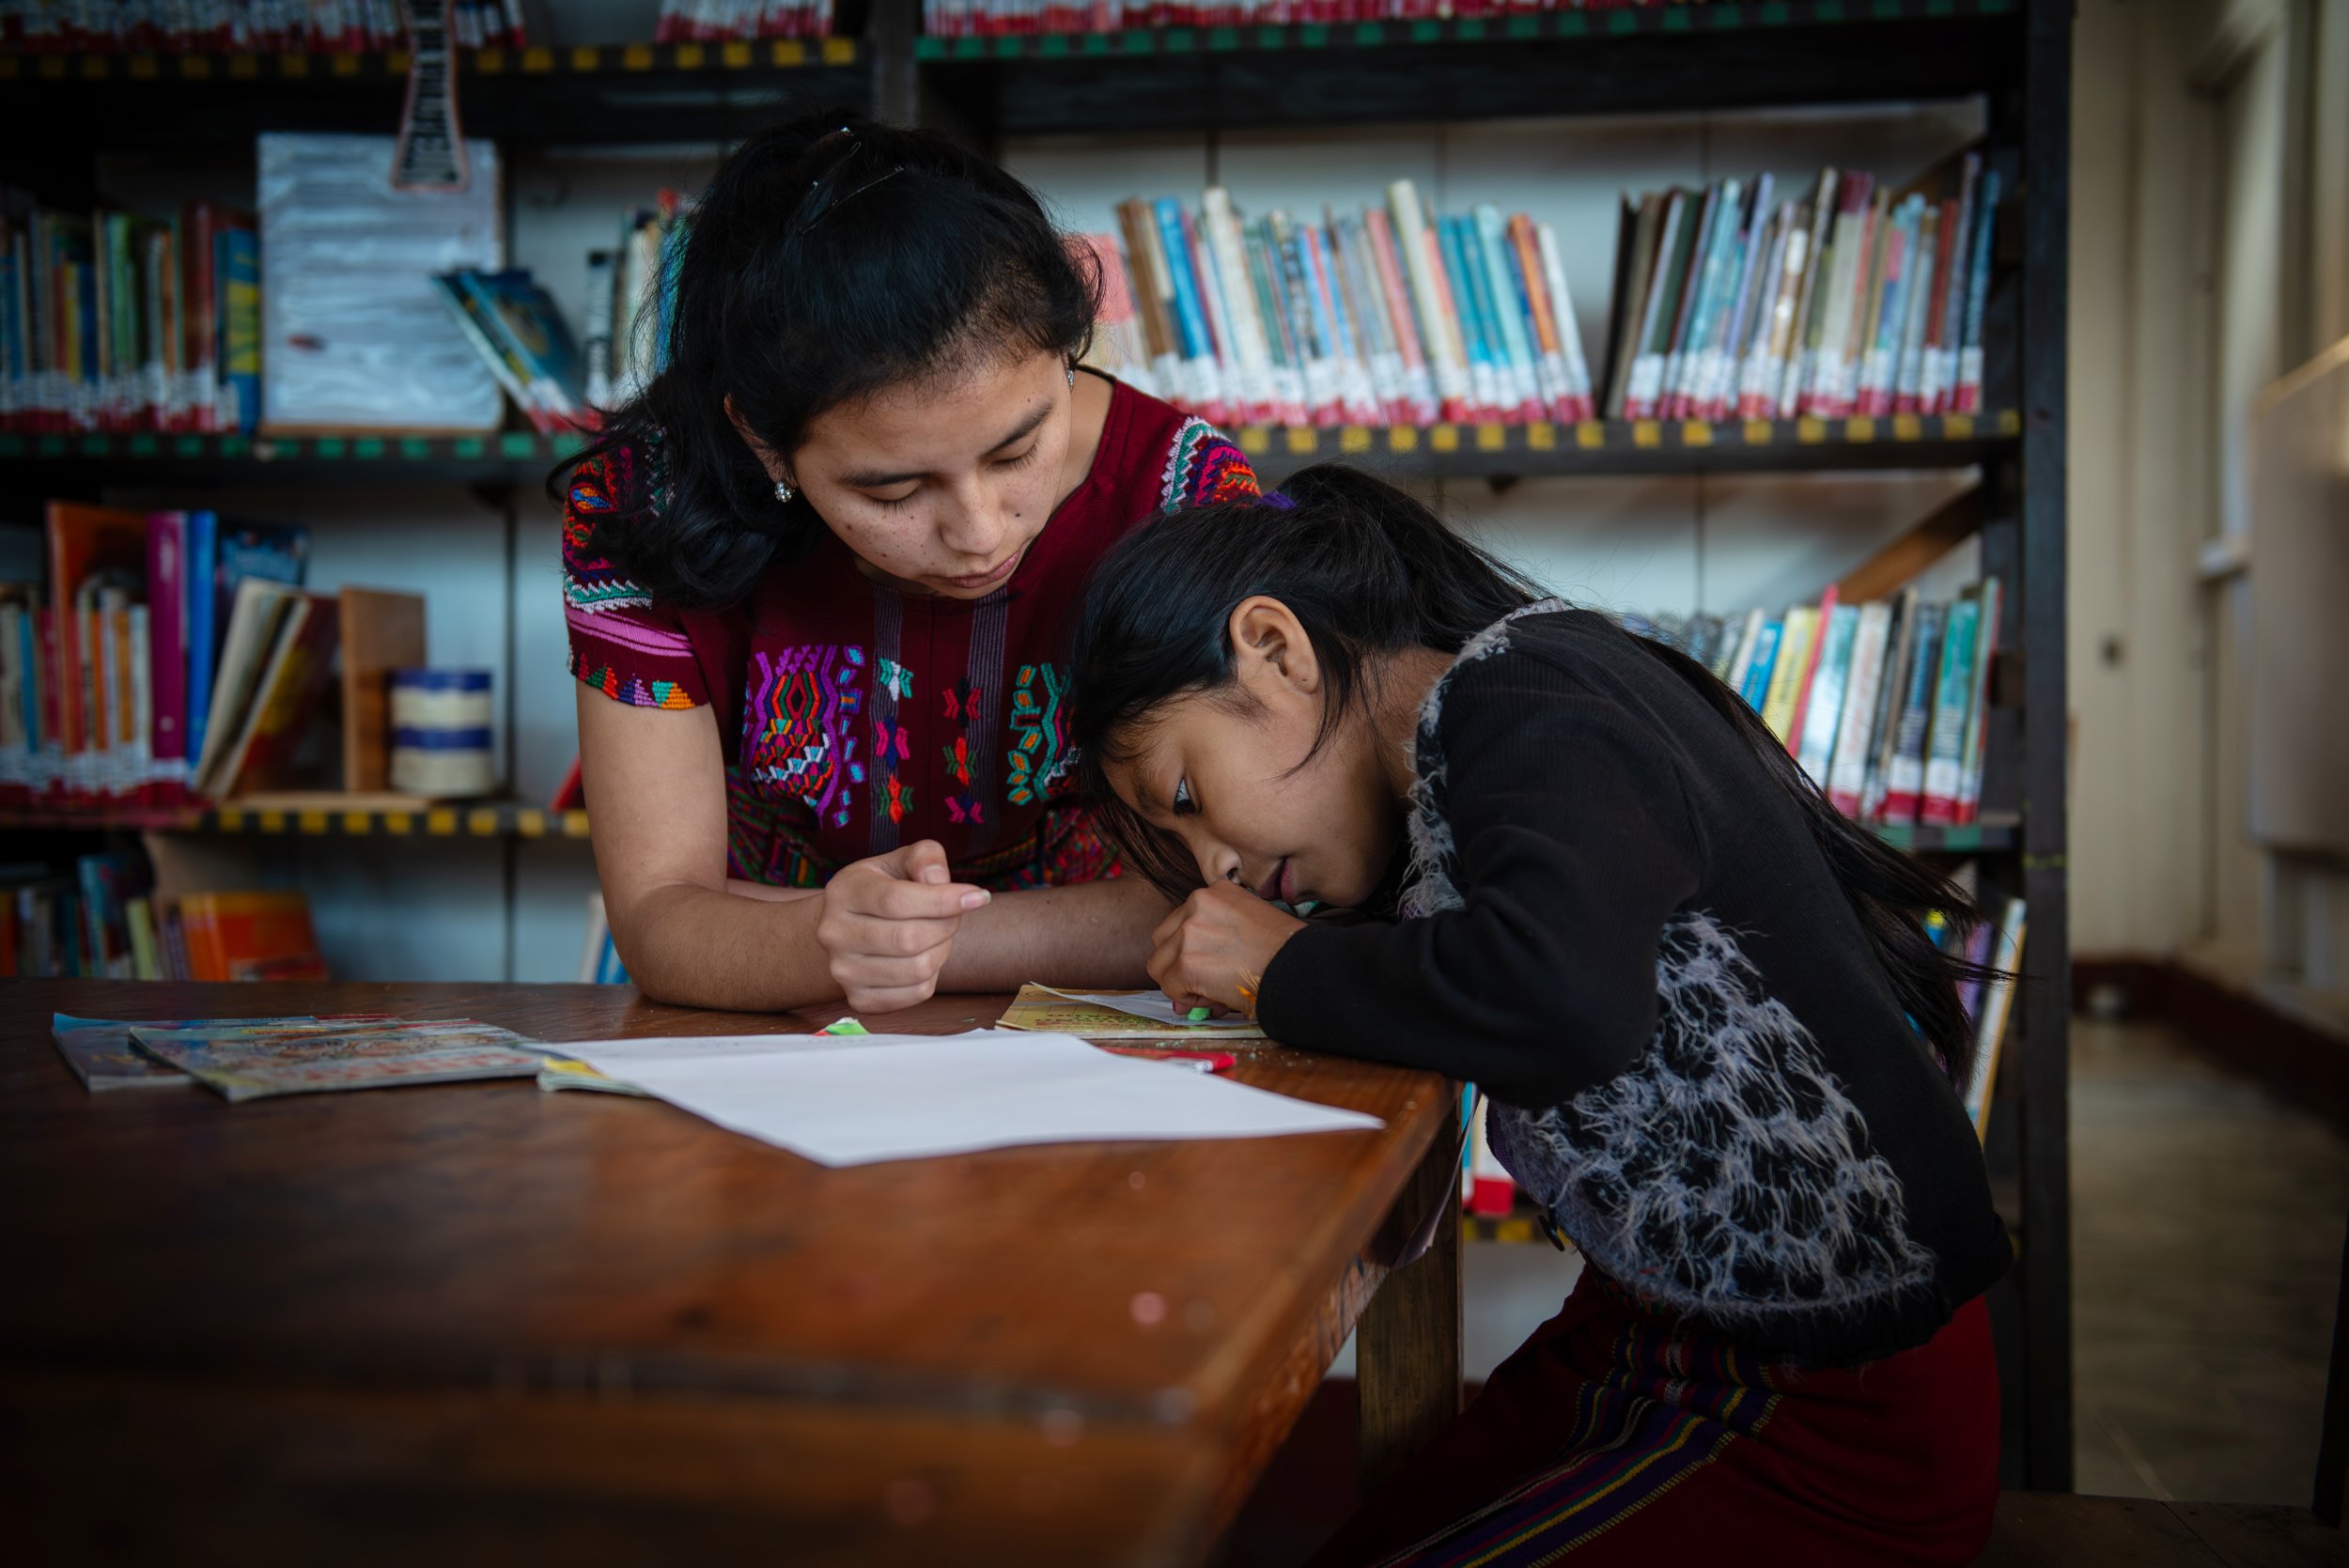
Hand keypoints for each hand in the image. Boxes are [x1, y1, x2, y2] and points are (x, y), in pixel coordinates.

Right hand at [815, 840, 989, 1013]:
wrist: (846, 928)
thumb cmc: (883, 889)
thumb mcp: (900, 861)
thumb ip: (925, 858)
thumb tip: (940, 881)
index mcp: (844, 891)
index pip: (896, 900)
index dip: (943, 900)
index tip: (977, 897)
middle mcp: (834, 933)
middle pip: (909, 938)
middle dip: (946, 926)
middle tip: (953, 916)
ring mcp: (842, 970)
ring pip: (917, 969)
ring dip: (942, 951)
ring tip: (937, 936)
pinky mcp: (859, 999)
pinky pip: (916, 994)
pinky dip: (932, 976)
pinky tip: (923, 957)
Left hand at [1148, 883, 1305, 1017]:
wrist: (1300, 967)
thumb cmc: (1284, 950)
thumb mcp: (1250, 923)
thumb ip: (1214, 940)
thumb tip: (1182, 977)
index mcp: (1214, 891)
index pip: (1182, 920)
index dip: (1193, 947)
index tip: (1212, 961)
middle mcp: (1197, 904)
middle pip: (1163, 939)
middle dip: (1178, 963)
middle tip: (1206, 980)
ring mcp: (1189, 932)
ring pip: (1160, 965)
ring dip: (1180, 982)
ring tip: (1212, 989)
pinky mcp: (1186, 962)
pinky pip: (1170, 987)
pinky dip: (1188, 998)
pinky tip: (1216, 997)